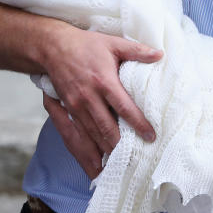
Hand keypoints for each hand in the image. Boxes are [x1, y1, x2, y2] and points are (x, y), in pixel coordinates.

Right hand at [40, 25, 160, 176]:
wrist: (52, 47)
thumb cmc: (85, 45)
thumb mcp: (112, 43)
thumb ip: (137, 50)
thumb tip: (160, 55)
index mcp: (104, 81)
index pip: (124, 107)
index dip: (138, 123)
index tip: (150, 137)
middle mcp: (89, 97)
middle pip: (107, 128)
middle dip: (121, 146)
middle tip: (136, 161)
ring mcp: (76, 107)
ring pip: (92, 136)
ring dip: (105, 153)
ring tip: (118, 169)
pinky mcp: (66, 111)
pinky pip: (76, 137)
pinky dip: (86, 153)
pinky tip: (96, 166)